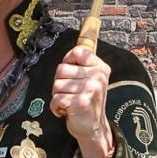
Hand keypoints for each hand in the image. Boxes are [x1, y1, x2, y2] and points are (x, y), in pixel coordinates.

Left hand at [50, 43, 113, 157]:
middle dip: (60, 83)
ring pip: (56, 85)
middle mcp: (98, 76)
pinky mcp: (81, 102)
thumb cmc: (86, 101)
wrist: (93, 128)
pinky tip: (65, 111)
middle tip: (71, 93)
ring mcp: (91, 89)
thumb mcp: (90, 78)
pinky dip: (56, 107)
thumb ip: (84, 60)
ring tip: (70, 102)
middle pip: (61, 69)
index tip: (71, 74)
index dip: (68, 61)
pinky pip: (56, 99)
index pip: (77, 51)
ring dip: (58, 96)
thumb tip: (88, 29)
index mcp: (100, 67)